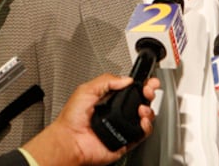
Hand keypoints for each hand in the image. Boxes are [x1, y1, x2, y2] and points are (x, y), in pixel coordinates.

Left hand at [23, 74, 159, 165]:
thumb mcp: (87, 89)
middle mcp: (117, 112)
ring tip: (142, 109)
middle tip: (149, 91)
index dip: (141, 84)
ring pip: (144, 117)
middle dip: (148, 94)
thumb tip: (126, 79)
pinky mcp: (125, 140)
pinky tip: (142, 121)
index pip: (130, 89)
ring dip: (148, 110)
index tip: (148, 81)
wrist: (70, 140)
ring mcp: (122, 126)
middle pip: (141, 101)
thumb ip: (107, 80)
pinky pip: (141, 134)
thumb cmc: (72, 119)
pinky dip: (146, 127)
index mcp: (109, 99)